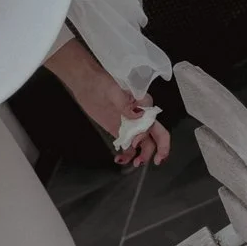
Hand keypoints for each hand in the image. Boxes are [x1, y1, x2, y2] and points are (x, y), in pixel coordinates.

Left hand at [44, 37, 170, 168]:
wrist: (86, 84)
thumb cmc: (102, 82)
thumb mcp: (114, 90)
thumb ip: (125, 104)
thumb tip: (138, 117)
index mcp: (143, 104)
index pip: (152, 122)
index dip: (146, 134)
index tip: (134, 142)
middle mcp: (141, 116)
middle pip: (156, 134)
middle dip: (160, 148)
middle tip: (157, 161)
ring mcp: (131, 125)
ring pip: (144, 143)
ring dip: (144, 155)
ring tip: (135, 163)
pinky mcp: (120, 131)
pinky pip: (129, 146)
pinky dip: (128, 155)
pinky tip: (120, 159)